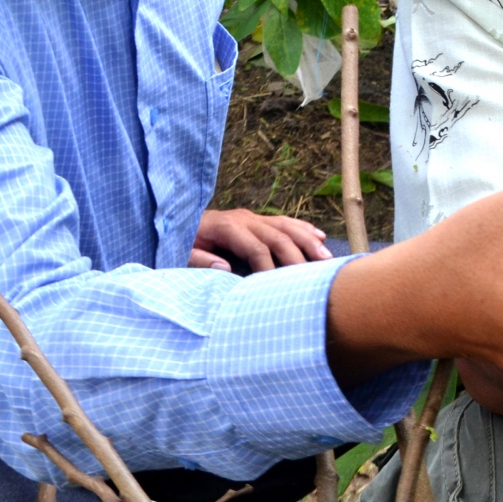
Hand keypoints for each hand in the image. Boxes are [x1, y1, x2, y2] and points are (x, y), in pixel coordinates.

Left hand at [190, 208, 330, 270]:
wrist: (176, 221)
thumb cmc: (181, 241)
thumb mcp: (181, 251)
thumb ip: (200, 259)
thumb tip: (225, 267)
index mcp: (226, 226)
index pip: (256, 247)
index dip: (270, 265)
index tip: (280, 285)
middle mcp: (243, 218)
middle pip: (277, 236)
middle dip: (298, 255)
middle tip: (316, 273)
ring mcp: (252, 216)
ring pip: (286, 226)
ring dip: (308, 240)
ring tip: (326, 256)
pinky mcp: (256, 219)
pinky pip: (284, 221)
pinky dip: (303, 228)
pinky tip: (319, 236)